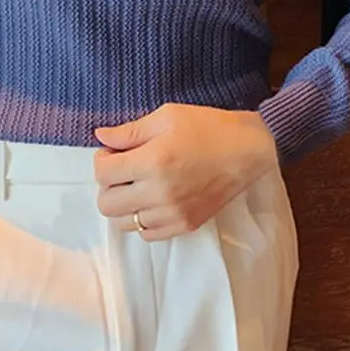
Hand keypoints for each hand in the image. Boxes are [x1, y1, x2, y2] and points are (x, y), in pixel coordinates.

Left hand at [93, 103, 279, 240]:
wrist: (248, 149)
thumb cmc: (208, 127)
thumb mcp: (167, 116)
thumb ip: (129, 131)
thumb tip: (101, 136)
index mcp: (153, 161)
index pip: (102, 173)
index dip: (102, 159)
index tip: (114, 152)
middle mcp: (159, 193)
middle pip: (106, 204)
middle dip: (109, 184)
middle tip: (125, 169)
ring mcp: (173, 214)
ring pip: (123, 223)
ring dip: (124, 204)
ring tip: (139, 185)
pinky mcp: (185, 225)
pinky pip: (147, 234)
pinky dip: (143, 219)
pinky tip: (153, 200)